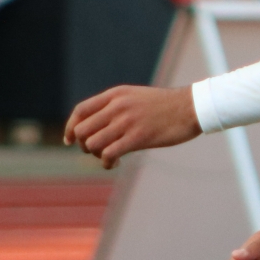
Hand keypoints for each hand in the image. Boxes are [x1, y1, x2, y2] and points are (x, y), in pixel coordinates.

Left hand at [63, 85, 199, 167]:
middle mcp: (117, 106)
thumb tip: (99, 125)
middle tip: (97, 150)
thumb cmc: (165, 106)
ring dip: (96, 155)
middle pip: (82, 130)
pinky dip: (107, 163)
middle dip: (83, 145)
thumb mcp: (136, 97)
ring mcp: (127, 122)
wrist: (190, 107)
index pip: (80, 111)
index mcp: (115, 95)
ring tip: (109, 157)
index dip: (70, 127)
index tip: (69, 141)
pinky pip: (109, 154)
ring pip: (92, 143)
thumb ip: (117, 106)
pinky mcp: (138, 137)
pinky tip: (115, 164)